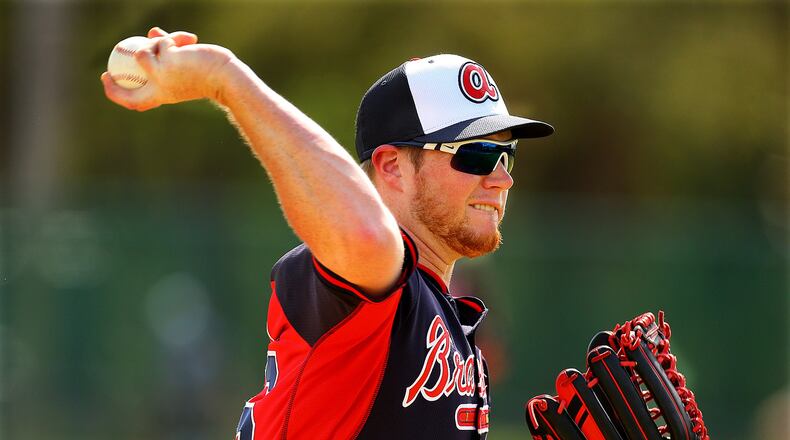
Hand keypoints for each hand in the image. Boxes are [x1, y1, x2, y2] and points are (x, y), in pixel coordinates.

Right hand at [101, 27, 235, 110]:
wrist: (226, 78)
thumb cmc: (209, 74)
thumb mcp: (184, 66)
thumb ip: (165, 52)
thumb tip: (152, 32)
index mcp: (162, 96)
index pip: (134, 102)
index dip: (116, 93)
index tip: (108, 80)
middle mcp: (159, 90)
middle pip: (127, 96)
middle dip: (111, 87)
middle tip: (107, 72)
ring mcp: (161, 77)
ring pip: (141, 52)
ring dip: (156, 42)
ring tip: (178, 42)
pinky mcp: (167, 62)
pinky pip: (160, 42)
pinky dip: (171, 37)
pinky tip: (190, 40)